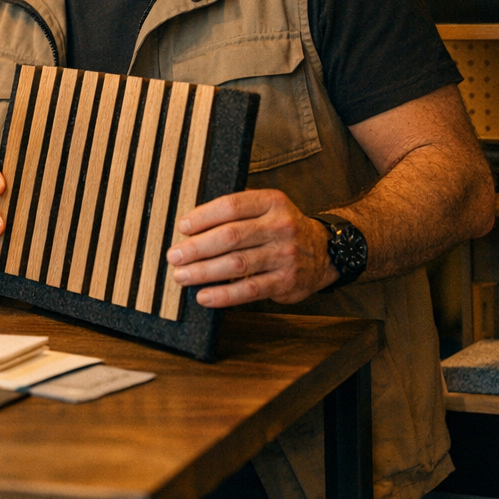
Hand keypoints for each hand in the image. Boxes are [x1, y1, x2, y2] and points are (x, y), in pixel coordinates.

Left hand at [166, 189, 335, 306]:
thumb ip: (236, 212)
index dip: (203, 217)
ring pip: (237, 264)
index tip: (182, 227)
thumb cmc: (280, 228)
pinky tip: (204, 296)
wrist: (324, 252)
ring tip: (182, 276)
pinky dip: (224, 294)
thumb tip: (190, 227)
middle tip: (174, 256)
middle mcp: (280, 226)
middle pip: (230, 236)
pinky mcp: (286, 281)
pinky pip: (249, 290)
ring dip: (204, 272)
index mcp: (271, 202)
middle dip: (197, 248)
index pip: (231, 206)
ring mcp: (285, 255)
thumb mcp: (265, 208)